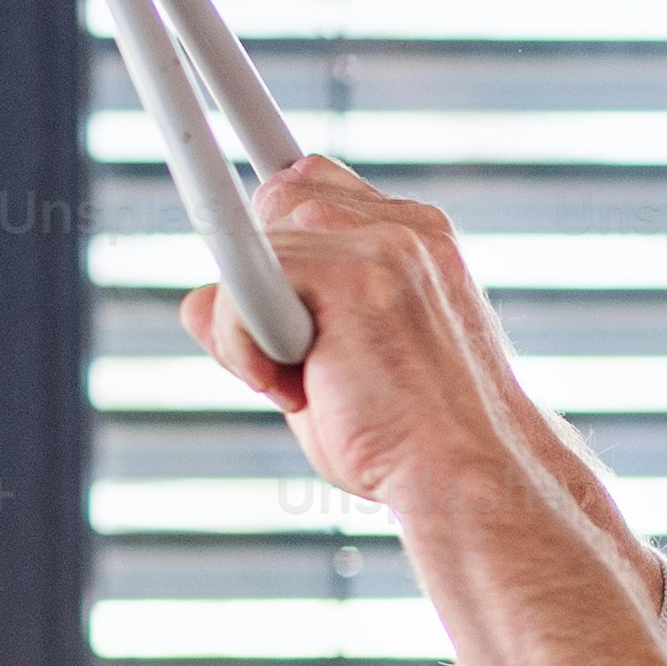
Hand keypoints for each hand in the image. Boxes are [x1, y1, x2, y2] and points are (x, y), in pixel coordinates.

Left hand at [179, 159, 529, 514]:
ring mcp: (384, 243)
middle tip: (295, 368)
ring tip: (306, 387)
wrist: (472, 480)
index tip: (276, 296)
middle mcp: (406, 227)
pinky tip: (294, 391)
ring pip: (255, 240)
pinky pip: (240, 281)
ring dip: (250, 324)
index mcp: (418, 239)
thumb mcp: (333, 369)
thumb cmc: (408, 443)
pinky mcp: (352, 274)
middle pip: (279, 198)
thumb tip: (194, 302)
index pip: (319, 185)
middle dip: (262, 279)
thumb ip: (276, 321)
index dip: (284, 233)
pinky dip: (240, 341)